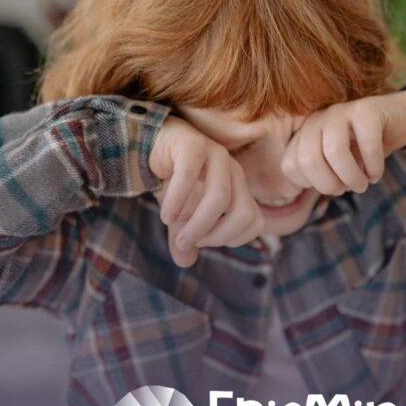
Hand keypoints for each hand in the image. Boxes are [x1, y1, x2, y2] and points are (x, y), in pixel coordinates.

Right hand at [149, 116, 264, 266]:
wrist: (150, 146)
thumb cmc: (173, 182)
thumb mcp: (179, 217)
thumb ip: (184, 238)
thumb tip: (185, 262)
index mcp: (239, 188)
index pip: (255, 221)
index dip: (232, 238)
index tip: (204, 242)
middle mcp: (233, 171)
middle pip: (245, 212)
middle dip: (218, 235)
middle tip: (190, 242)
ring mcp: (216, 154)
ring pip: (220, 196)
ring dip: (198, 223)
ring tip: (178, 235)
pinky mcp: (193, 144)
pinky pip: (189, 175)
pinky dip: (177, 201)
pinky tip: (166, 216)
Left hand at [280, 90, 405, 195]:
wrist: (398, 119)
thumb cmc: (362, 148)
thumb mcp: (335, 164)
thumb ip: (312, 175)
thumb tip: (288, 193)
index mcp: (304, 134)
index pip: (290, 166)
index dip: (312, 185)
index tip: (332, 185)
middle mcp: (317, 120)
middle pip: (308, 159)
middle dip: (329, 184)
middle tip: (347, 189)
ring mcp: (341, 111)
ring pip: (334, 151)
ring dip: (351, 177)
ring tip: (362, 184)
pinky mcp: (367, 110)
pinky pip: (366, 144)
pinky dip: (373, 167)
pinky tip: (377, 173)